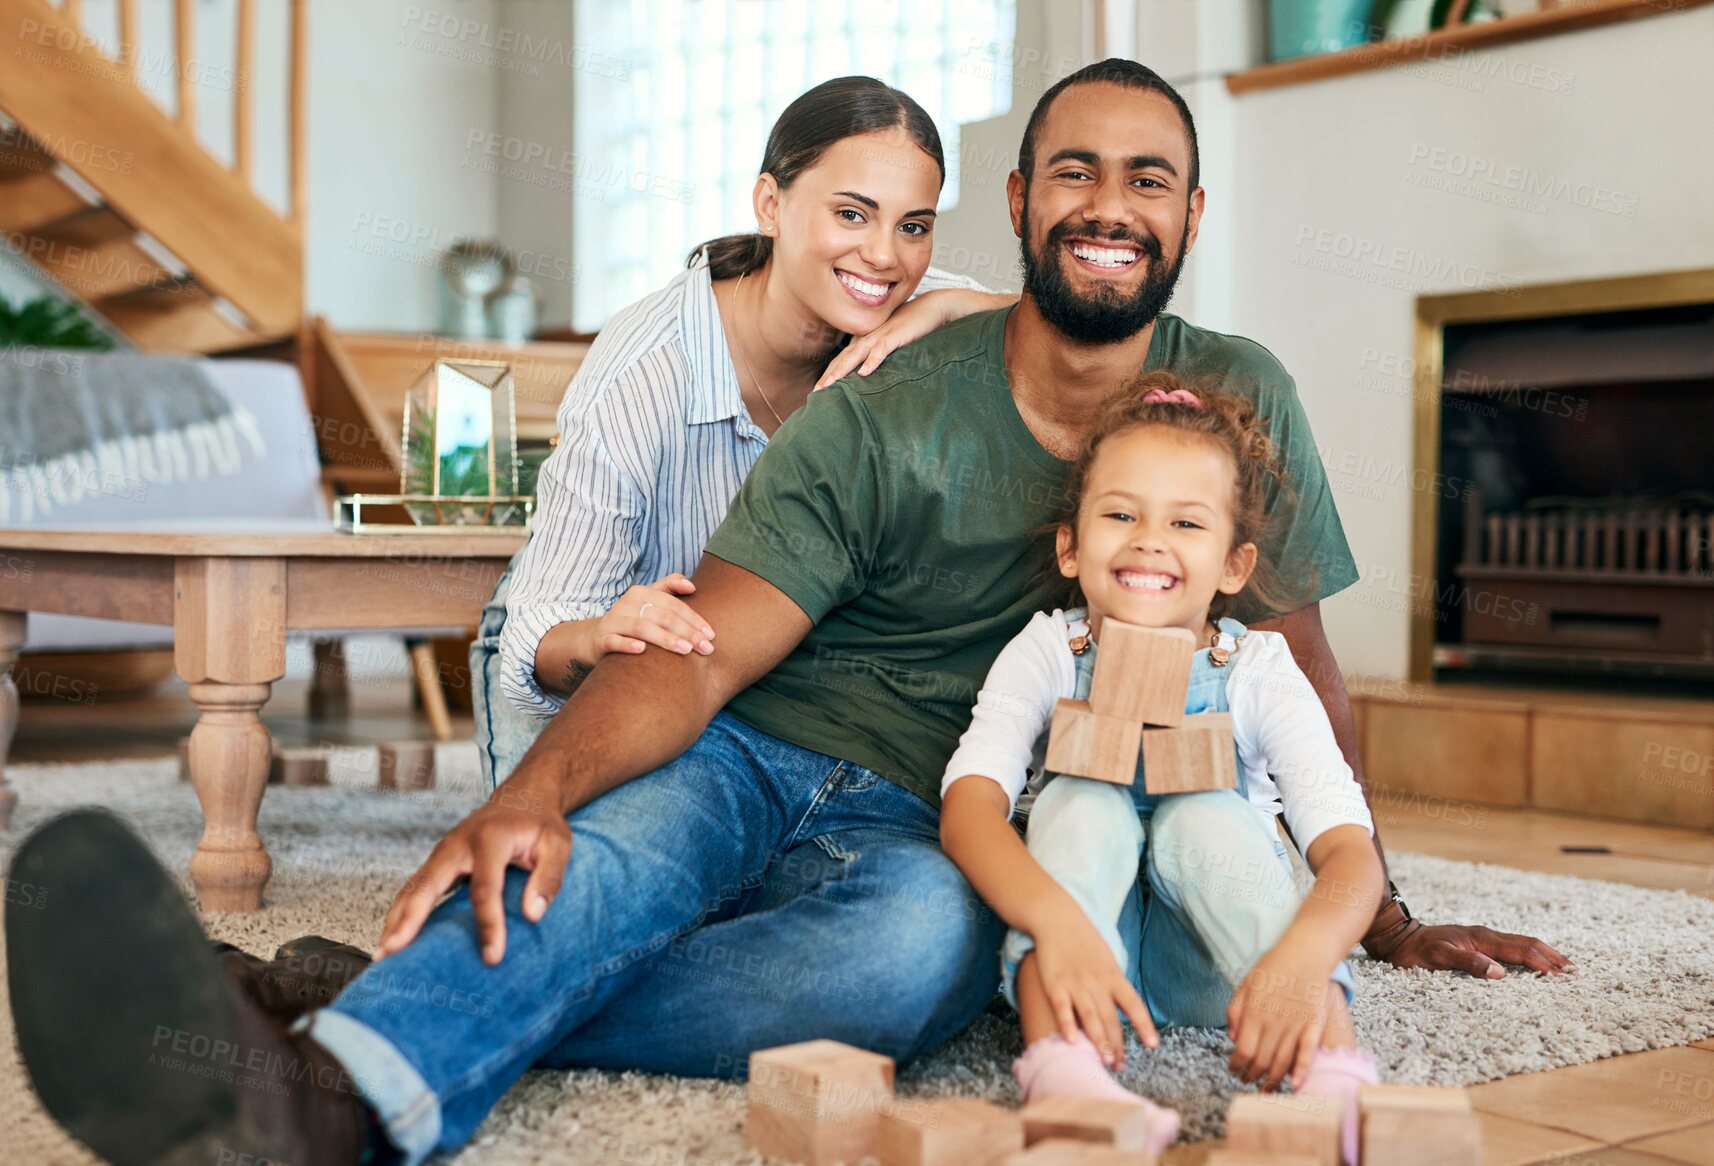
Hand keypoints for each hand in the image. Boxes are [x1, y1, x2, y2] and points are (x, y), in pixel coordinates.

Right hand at [376, 780, 570, 964]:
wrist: (523, 797)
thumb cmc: (540, 824)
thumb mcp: (558, 845)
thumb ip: (549, 878)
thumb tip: (533, 914)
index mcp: (490, 839)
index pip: (486, 888)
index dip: (488, 924)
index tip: (492, 957)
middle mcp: (458, 844)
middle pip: (428, 884)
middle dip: (410, 919)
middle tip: (394, 952)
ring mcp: (443, 851)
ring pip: (413, 887)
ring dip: (395, 920)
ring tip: (383, 956)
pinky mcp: (437, 861)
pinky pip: (414, 889)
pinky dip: (399, 913)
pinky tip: (392, 939)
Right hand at [592, 573, 714, 658]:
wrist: (596, 638)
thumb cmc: (632, 619)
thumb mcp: (649, 601)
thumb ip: (669, 587)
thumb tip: (692, 585)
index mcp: (641, 593)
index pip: (673, 605)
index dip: (694, 619)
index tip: (711, 635)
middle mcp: (627, 604)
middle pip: (662, 616)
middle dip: (687, 632)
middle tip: (706, 648)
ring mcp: (614, 621)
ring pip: (642, 628)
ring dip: (665, 638)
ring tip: (685, 650)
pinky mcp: (602, 639)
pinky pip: (614, 641)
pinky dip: (628, 644)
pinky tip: (642, 650)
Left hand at [814, 289, 1008, 387]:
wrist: (933, 308)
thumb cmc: (912, 326)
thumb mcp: (891, 343)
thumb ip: (879, 354)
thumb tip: (869, 374)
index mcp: (866, 339)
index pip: (842, 359)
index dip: (829, 374)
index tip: (818, 390)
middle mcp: (868, 337)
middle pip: (843, 359)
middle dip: (828, 376)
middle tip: (815, 393)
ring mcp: (881, 335)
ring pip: (856, 355)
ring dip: (841, 371)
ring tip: (829, 386)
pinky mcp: (896, 335)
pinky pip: (882, 349)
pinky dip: (872, 361)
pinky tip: (864, 373)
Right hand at [1030, 914, 1157, 1066]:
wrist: (1056, 917)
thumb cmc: (1083, 940)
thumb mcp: (1106, 958)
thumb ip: (1114, 983)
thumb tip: (1124, 1007)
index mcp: (1113, 975)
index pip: (1133, 1004)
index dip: (1144, 1025)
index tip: (1152, 1045)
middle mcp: (1097, 981)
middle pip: (1111, 1018)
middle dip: (1117, 1044)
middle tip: (1119, 1067)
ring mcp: (1075, 983)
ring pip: (1090, 1016)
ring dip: (1099, 1040)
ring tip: (1105, 1061)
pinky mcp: (1054, 983)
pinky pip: (1062, 1008)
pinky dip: (1067, 1025)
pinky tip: (1071, 1042)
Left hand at [1227, 947, 1332, 1090]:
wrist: (1306, 953)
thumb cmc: (1272, 967)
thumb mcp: (1245, 984)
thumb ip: (1235, 1011)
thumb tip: (1233, 1039)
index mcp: (1255, 1013)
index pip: (1244, 1051)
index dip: (1237, 1065)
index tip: (1233, 1070)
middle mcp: (1275, 1023)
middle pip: (1262, 1061)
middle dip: (1252, 1075)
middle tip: (1246, 1081)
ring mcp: (1296, 1026)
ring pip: (1283, 1062)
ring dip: (1272, 1080)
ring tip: (1265, 1089)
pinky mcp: (1314, 1025)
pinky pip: (1308, 1053)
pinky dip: (1301, 1071)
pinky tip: (1294, 1084)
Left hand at [1366, 912, 1572, 978]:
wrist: (1398, 938)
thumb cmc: (1415, 952)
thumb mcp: (1437, 959)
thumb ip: (1467, 963)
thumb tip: (1500, 973)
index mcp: (1480, 939)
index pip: (1520, 950)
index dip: (1542, 963)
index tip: (1562, 976)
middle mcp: (1485, 936)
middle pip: (1526, 943)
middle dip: (1551, 957)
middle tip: (1575, 971)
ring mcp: (1482, 938)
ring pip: (1520, 943)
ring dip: (1543, 954)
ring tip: (1563, 967)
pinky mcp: (1477, 943)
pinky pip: (1509, 947)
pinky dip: (1528, 955)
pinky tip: (1533, 963)